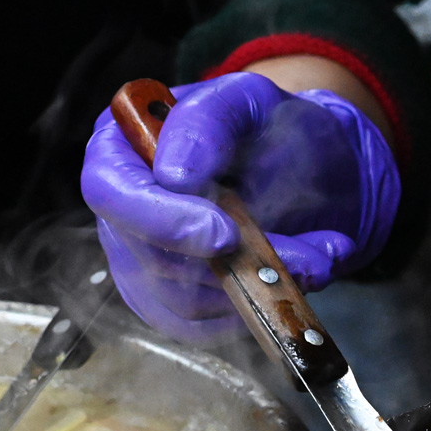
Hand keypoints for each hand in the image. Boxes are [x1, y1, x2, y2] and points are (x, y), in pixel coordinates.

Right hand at [81, 71, 399, 339]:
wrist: (317, 174)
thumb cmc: (277, 129)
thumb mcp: (251, 101)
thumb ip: (209, 122)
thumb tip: (172, 173)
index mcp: (122, 147)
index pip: (112, 192)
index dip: (163, 221)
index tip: (226, 234)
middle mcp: (122, 211)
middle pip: (150, 260)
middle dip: (237, 264)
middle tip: (309, 255)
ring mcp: (145, 263)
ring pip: (186, 302)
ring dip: (263, 288)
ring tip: (318, 258)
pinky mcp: (177, 304)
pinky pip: (207, 329)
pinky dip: (262, 310)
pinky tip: (299, 279)